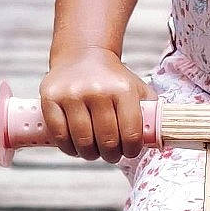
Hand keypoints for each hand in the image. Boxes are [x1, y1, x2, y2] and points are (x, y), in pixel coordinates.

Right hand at [39, 49, 153, 161]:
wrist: (83, 55)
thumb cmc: (113, 80)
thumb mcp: (138, 89)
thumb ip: (151, 112)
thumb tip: (159, 139)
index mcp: (123, 90)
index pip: (131, 134)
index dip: (131, 150)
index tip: (129, 152)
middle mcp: (97, 90)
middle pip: (106, 141)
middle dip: (111, 155)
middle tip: (111, 154)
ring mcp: (72, 94)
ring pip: (82, 142)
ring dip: (90, 155)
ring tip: (93, 152)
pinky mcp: (50, 98)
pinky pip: (59, 135)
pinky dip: (68, 148)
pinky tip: (75, 147)